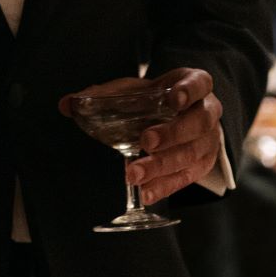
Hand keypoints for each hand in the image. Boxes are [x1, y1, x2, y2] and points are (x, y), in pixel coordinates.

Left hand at [60, 68, 223, 205]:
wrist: (178, 115)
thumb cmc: (154, 98)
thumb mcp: (133, 90)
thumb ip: (102, 95)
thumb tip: (66, 104)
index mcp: (194, 85)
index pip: (200, 83)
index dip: (189, 90)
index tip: (172, 99)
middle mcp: (207, 112)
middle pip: (198, 123)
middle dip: (172, 133)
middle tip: (145, 142)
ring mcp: (209, 140)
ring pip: (192, 154)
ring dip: (163, 166)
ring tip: (134, 174)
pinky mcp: (204, 165)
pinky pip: (187, 178)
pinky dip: (166, 186)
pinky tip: (146, 193)